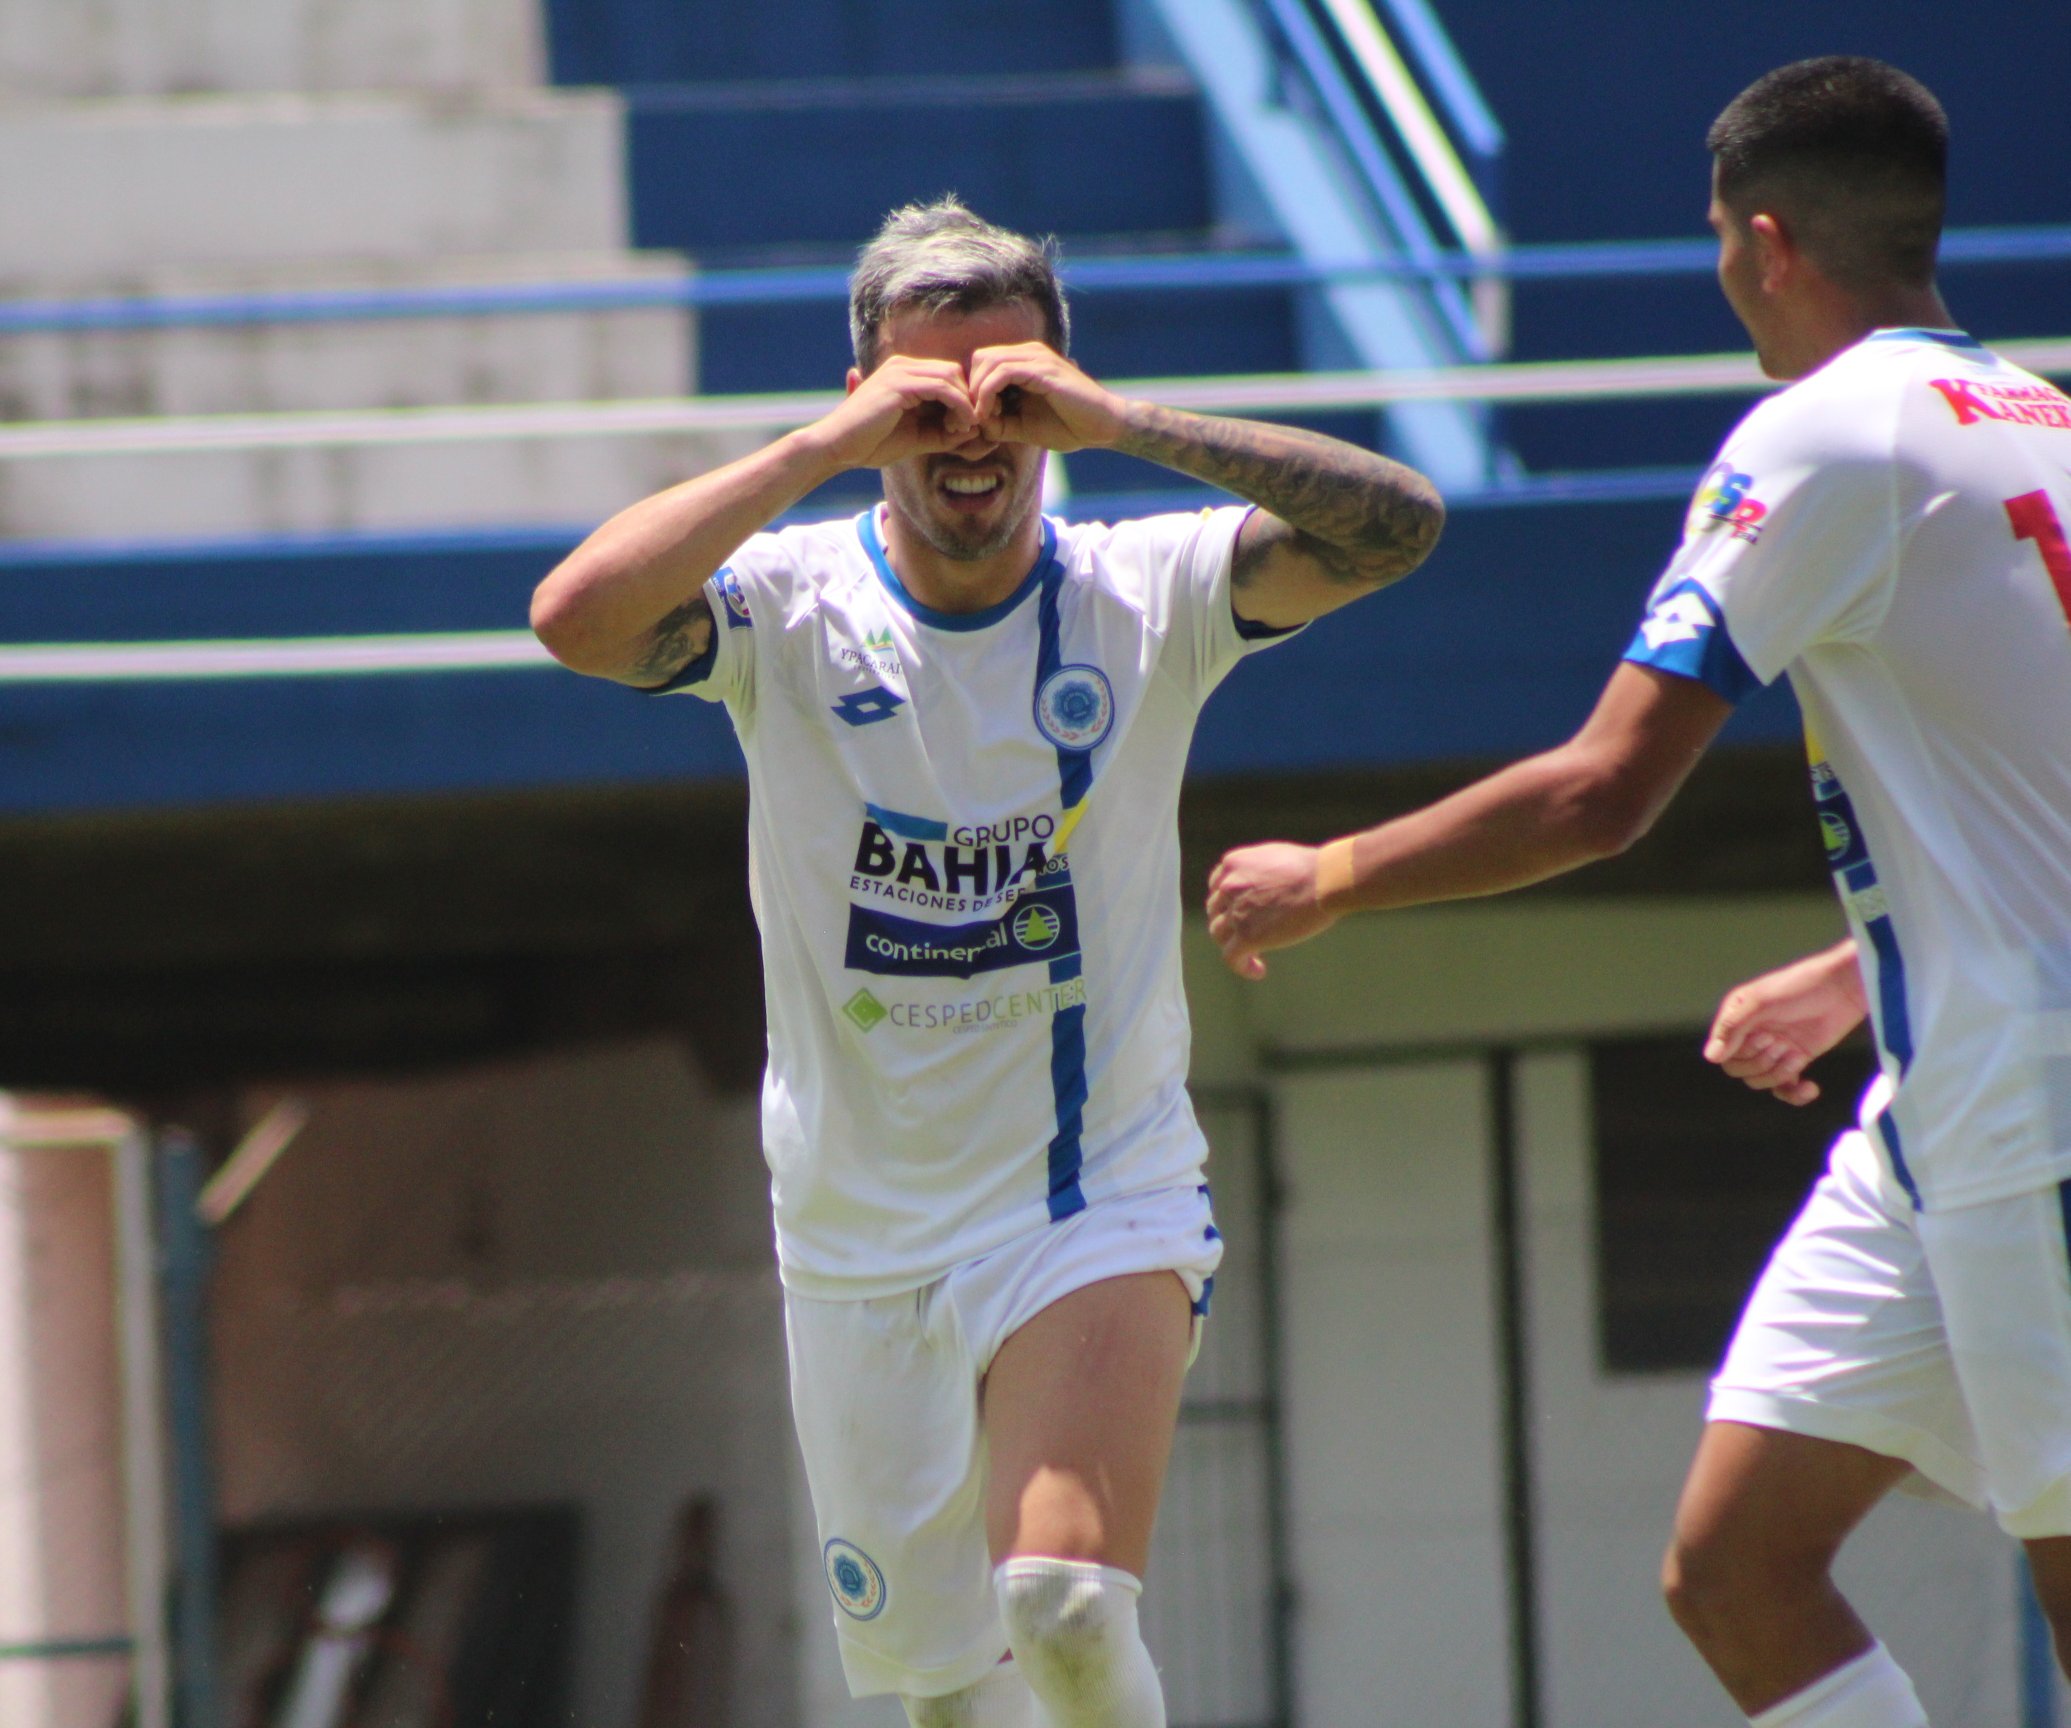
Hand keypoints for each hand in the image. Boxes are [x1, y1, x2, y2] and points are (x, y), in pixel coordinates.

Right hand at [812, 356, 985, 470]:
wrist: (837, 447)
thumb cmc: (872, 444)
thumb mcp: (917, 437)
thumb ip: (943, 432)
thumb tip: (974, 430)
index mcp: (904, 374)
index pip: (947, 376)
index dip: (964, 400)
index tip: (968, 427)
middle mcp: (903, 366)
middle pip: (953, 371)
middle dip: (969, 398)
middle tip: (970, 427)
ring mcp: (900, 371)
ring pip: (951, 376)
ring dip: (966, 403)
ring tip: (966, 428)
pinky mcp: (899, 384)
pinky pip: (941, 387)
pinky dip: (958, 405)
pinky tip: (961, 425)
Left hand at [965, 343, 1127, 452]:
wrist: (1104, 426)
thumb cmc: (1069, 426)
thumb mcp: (1024, 426)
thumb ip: (1000, 423)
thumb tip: (976, 424)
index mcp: (1025, 362)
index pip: (984, 363)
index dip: (973, 390)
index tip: (975, 419)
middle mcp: (1029, 354)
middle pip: (981, 358)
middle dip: (970, 388)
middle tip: (974, 418)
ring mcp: (1036, 358)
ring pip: (988, 361)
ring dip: (977, 393)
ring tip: (981, 419)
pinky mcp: (1042, 370)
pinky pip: (1002, 372)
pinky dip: (988, 393)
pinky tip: (989, 414)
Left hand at [1205, 843, 1339, 979]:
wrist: (1326, 879)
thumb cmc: (1314, 868)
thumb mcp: (1275, 857)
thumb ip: (1259, 870)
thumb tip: (1263, 887)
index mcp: (1234, 863)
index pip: (1217, 886)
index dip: (1226, 902)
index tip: (1237, 912)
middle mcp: (1229, 885)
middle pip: (1216, 911)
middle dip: (1228, 923)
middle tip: (1245, 933)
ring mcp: (1236, 911)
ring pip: (1219, 935)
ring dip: (1233, 945)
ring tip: (1253, 954)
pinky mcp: (1247, 935)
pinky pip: (1232, 958)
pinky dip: (1242, 966)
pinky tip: (1258, 971)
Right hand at [1702, 940, 1866, 1104]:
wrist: (1843, 988)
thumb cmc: (1801, 986)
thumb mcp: (1761, 1002)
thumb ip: (1733, 1027)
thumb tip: (1711, 1057)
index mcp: (1737, 1018)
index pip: (1724, 1053)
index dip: (1743, 1052)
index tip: (1765, 1036)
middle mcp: (1752, 1034)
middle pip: (1740, 1070)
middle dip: (1761, 1063)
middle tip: (1780, 1043)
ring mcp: (1774, 1049)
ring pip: (1761, 1081)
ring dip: (1779, 1074)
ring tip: (1796, 1055)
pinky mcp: (1796, 1059)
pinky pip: (1785, 1089)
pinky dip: (1796, 1094)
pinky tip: (1810, 1087)